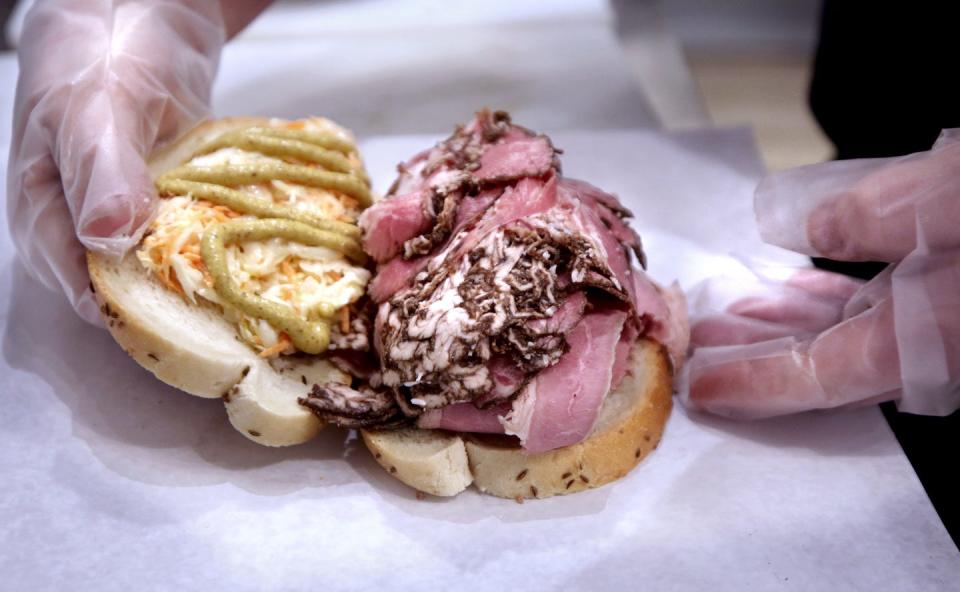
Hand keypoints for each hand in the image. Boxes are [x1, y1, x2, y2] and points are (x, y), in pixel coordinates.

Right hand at [6, 0, 268, 322]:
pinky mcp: (165, 198)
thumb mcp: (96, 106)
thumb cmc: (100, 50)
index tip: (203, 317)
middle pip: (135, 290)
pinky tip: (260, 245)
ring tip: (262, 285)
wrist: (137, 8)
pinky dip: (223, 237)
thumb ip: (100, 170)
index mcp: (47, 217)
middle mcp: (85, 226)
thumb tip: (109, 240)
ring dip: (211, 274)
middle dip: (186, 300)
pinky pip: (194, 232)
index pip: (90, 294)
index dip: (145, 314)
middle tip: (246, 306)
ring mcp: (129, 213)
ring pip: (169, 266)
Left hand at [683, 130, 959, 418]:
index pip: (824, 375)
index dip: (757, 384)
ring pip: (845, 335)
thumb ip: (884, 215)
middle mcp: (933, 338)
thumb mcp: (959, 197)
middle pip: (826, 364)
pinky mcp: (946, 287)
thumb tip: (808, 226)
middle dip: (755, 355)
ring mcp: (940, 315)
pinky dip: (826, 298)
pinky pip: (873, 305)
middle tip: (695, 347)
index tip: (701, 390)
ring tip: (730, 315)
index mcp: (932, 332)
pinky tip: (796, 286)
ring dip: (784, 325)